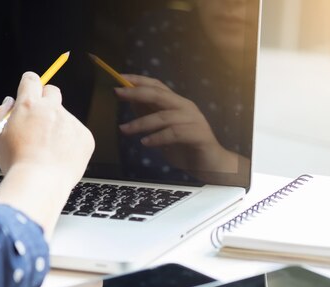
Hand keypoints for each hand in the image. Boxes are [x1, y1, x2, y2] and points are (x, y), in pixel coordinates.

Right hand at [0, 72, 93, 190]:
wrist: (41, 183)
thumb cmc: (16, 163)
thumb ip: (2, 113)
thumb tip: (10, 101)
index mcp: (29, 105)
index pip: (31, 79)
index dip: (30, 83)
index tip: (30, 89)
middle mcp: (52, 108)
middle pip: (52, 91)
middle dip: (46, 100)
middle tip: (39, 121)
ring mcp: (71, 122)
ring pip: (64, 117)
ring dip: (57, 127)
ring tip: (48, 151)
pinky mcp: (85, 136)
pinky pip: (77, 133)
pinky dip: (70, 142)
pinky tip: (60, 157)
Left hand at [116, 74, 239, 174]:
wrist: (211, 166)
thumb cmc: (186, 148)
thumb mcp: (162, 131)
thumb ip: (150, 116)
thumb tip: (131, 101)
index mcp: (178, 104)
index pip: (157, 85)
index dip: (139, 80)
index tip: (120, 77)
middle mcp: (186, 107)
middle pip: (159, 94)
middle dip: (136, 92)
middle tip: (117, 93)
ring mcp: (193, 120)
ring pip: (163, 116)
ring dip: (141, 122)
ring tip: (124, 129)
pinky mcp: (198, 135)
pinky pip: (174, 133)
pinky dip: (157, 137)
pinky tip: (146, 143)